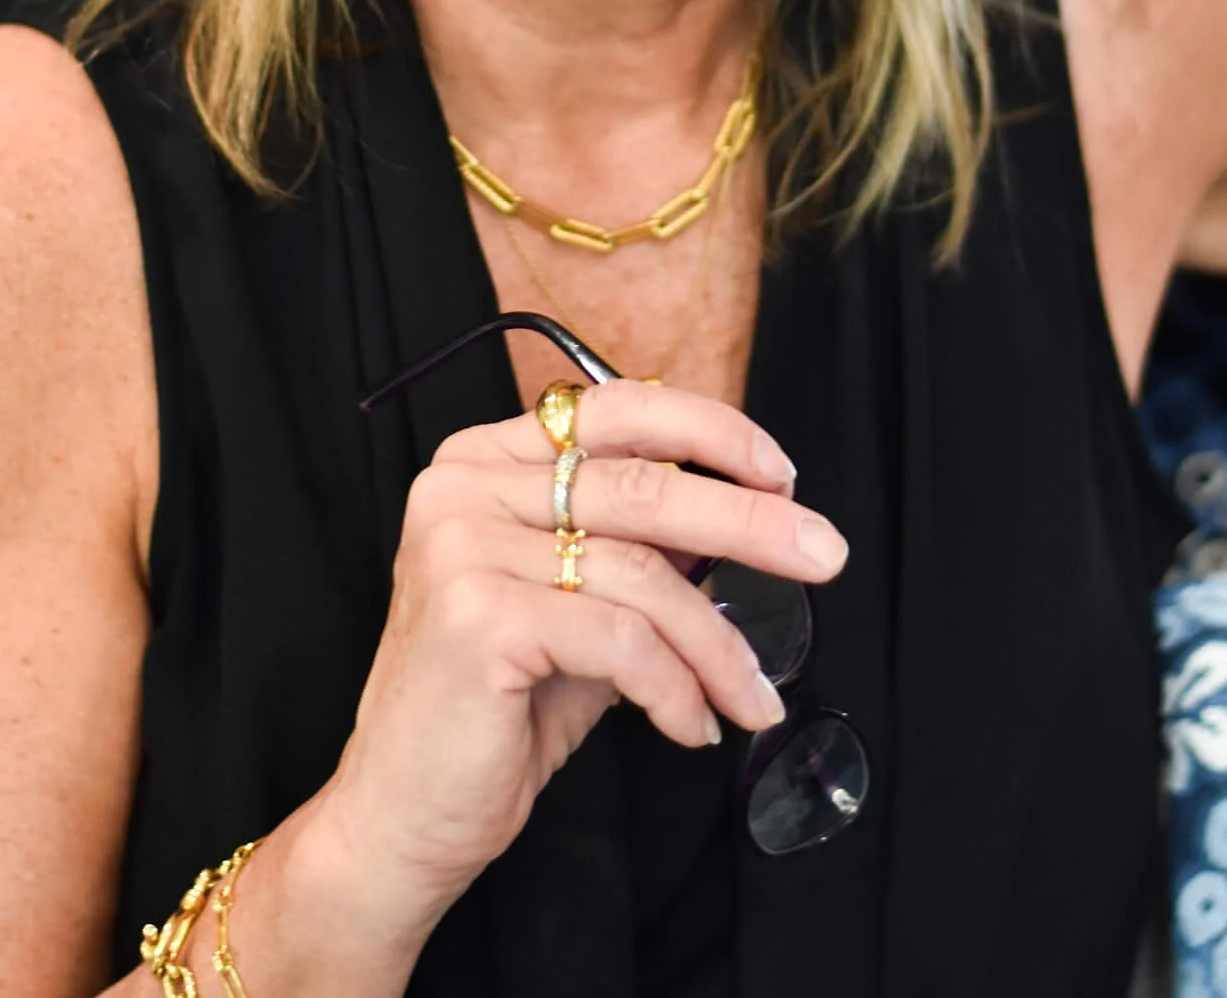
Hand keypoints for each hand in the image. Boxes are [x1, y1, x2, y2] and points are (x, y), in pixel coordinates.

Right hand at [297, 378, 846, 934]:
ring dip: (719, 644)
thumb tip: (748, 512)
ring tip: (754, 696)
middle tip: (826, 555)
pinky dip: (676, 687)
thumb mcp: (574, 604)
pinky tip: (693, 726)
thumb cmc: (495, 709)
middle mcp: (462, 487)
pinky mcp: (479, 618)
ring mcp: (463, 547)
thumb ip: (635, 549)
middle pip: (641, 484)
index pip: (612, 409)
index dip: (708, 431)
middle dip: (750, 523)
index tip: (781, 474)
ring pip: (642, 572)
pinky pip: (621, 640)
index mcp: (480, 461)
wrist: (400, 816)